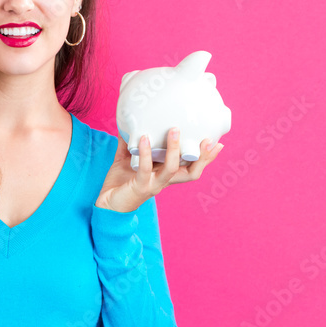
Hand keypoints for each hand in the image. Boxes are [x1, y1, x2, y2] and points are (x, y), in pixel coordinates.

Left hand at [95, 128, 223, 212]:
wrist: (107, 204)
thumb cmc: (120, 183)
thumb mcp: (127, 159)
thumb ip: (131, 143)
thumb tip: (130, 122)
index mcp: (166, 175)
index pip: (192, 168)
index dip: (206, 158)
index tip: (218, 143)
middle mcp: (164, 181)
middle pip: (191, 172)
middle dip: (202, 157)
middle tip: (208, 139)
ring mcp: (154, 185)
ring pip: (171, 168)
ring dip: (174, 149)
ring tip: (174, 130)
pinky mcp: (140, 186)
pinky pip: (145, 168)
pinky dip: (145, 152)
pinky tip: (144, 138)